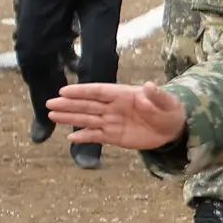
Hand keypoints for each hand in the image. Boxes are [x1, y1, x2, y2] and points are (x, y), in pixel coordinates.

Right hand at [46, 80, 186, 150]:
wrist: (173, 129)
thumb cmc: (169, 110)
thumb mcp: (168, 102)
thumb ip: (157, 95)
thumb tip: (148, 85)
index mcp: (122, 95)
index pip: (98, 92)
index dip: (81, 91)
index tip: (64, 91)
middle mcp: (112, 108)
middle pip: (87, 105)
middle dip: (68, 105)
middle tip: (50, 104)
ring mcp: (111, 122)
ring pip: (87, 119)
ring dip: (70, 118)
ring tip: (52, 116)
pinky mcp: (114, 136)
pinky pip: (96, 136)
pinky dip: (84, 137)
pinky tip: (70, 137)